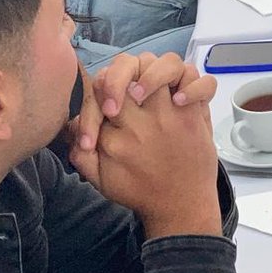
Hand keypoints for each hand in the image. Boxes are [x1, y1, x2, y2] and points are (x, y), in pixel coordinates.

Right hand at [70, 65, 221, 239]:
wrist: (179, 207)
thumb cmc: (139, 191)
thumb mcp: (101, 179)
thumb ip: (82, 155)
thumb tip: (71, 127)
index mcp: (113, 139)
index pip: (99, 92)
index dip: (100, 90)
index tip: (106, 107)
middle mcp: (141, 123)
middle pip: (127, 69)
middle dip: (120, 73)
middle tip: (126, 92)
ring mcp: (170, 115)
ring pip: (164, 65)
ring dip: (155, 70)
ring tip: (150, 89)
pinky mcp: (194, 116)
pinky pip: (200, 85)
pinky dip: (194, 85)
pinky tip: (181, 98)